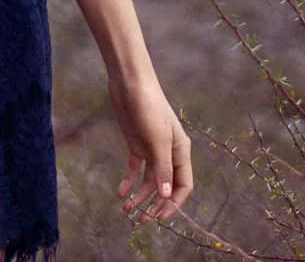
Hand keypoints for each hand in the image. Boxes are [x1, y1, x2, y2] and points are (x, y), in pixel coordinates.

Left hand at [109, 71, 193, 223]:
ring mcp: (152, 149)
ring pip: (149, 180)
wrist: (130, 83)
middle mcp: (168, 152)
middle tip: (141, 221)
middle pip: (165, 186)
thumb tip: (165, 195)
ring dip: (139, 196)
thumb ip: (162, 168)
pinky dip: (128, 182)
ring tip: (126, 210)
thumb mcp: (157, 140)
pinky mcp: (136, 144)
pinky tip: (120, 193)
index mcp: (180, 151)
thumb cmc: (149, 107)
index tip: (160, 218)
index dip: (174, 203)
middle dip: (155, 204)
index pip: (183, 185)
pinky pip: (135, 169)